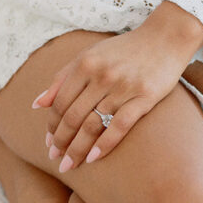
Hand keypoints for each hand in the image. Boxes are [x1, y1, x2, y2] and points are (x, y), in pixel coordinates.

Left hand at [32, 2, 202, 171]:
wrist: (164, 38)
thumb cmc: (124, 49)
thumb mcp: (90, 54)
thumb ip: (62, 77)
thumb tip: (37, 104)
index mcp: (86, 63)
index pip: (60, 101)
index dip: (52, 125)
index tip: (48, 141)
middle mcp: (102, 75)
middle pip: (73, 116)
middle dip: (61, 141)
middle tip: (55, 158)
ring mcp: (123, 87)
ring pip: (93, 125)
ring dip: (78, 149)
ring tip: (69, 165)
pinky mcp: (144, 97)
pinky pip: (120, 126)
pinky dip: (104, 145)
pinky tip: (93, 159)